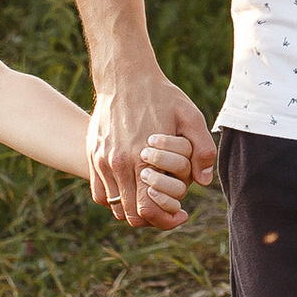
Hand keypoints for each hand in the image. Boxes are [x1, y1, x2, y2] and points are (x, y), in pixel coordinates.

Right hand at [86, 71, 214, 226]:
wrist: (125, 76)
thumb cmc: (161, 96)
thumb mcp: (190, 117)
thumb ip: (202, 150)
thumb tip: (203, 181)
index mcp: (142, 159)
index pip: (146, 210)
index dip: (165, 220)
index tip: (180, 215)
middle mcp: (118, 164)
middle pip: (130, 215)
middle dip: (151, 219)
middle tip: (167, 211)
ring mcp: (102, 160)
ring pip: (114, 207)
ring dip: (132, 209)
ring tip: (150, 200)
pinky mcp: (93, 155)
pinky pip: (99, 193)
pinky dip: (114, 199)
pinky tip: (132, 188)